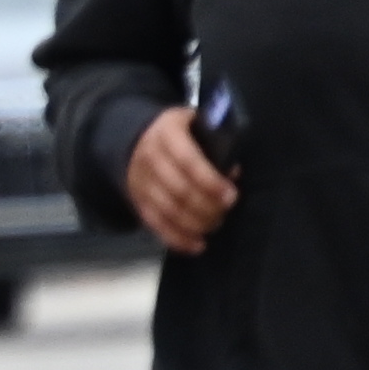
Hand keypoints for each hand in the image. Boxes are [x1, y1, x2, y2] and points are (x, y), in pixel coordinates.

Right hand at [125, 106, 239, 251]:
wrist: (138, 139)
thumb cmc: (180, 133)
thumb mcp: (198, 124)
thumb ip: (216, 144)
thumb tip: (231, 174)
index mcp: (167, 133)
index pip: (188, 161)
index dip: (211, 182)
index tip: (231, 196)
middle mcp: (149, 157)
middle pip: (179, 190)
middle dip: (207, 206)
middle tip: (225, 210)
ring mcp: (140, 181)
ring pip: (169, 211)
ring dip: (196, 223)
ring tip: (214, 223)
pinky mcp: (138, 201)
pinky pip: (157, 225)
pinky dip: (178, 239)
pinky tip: (197, 245)